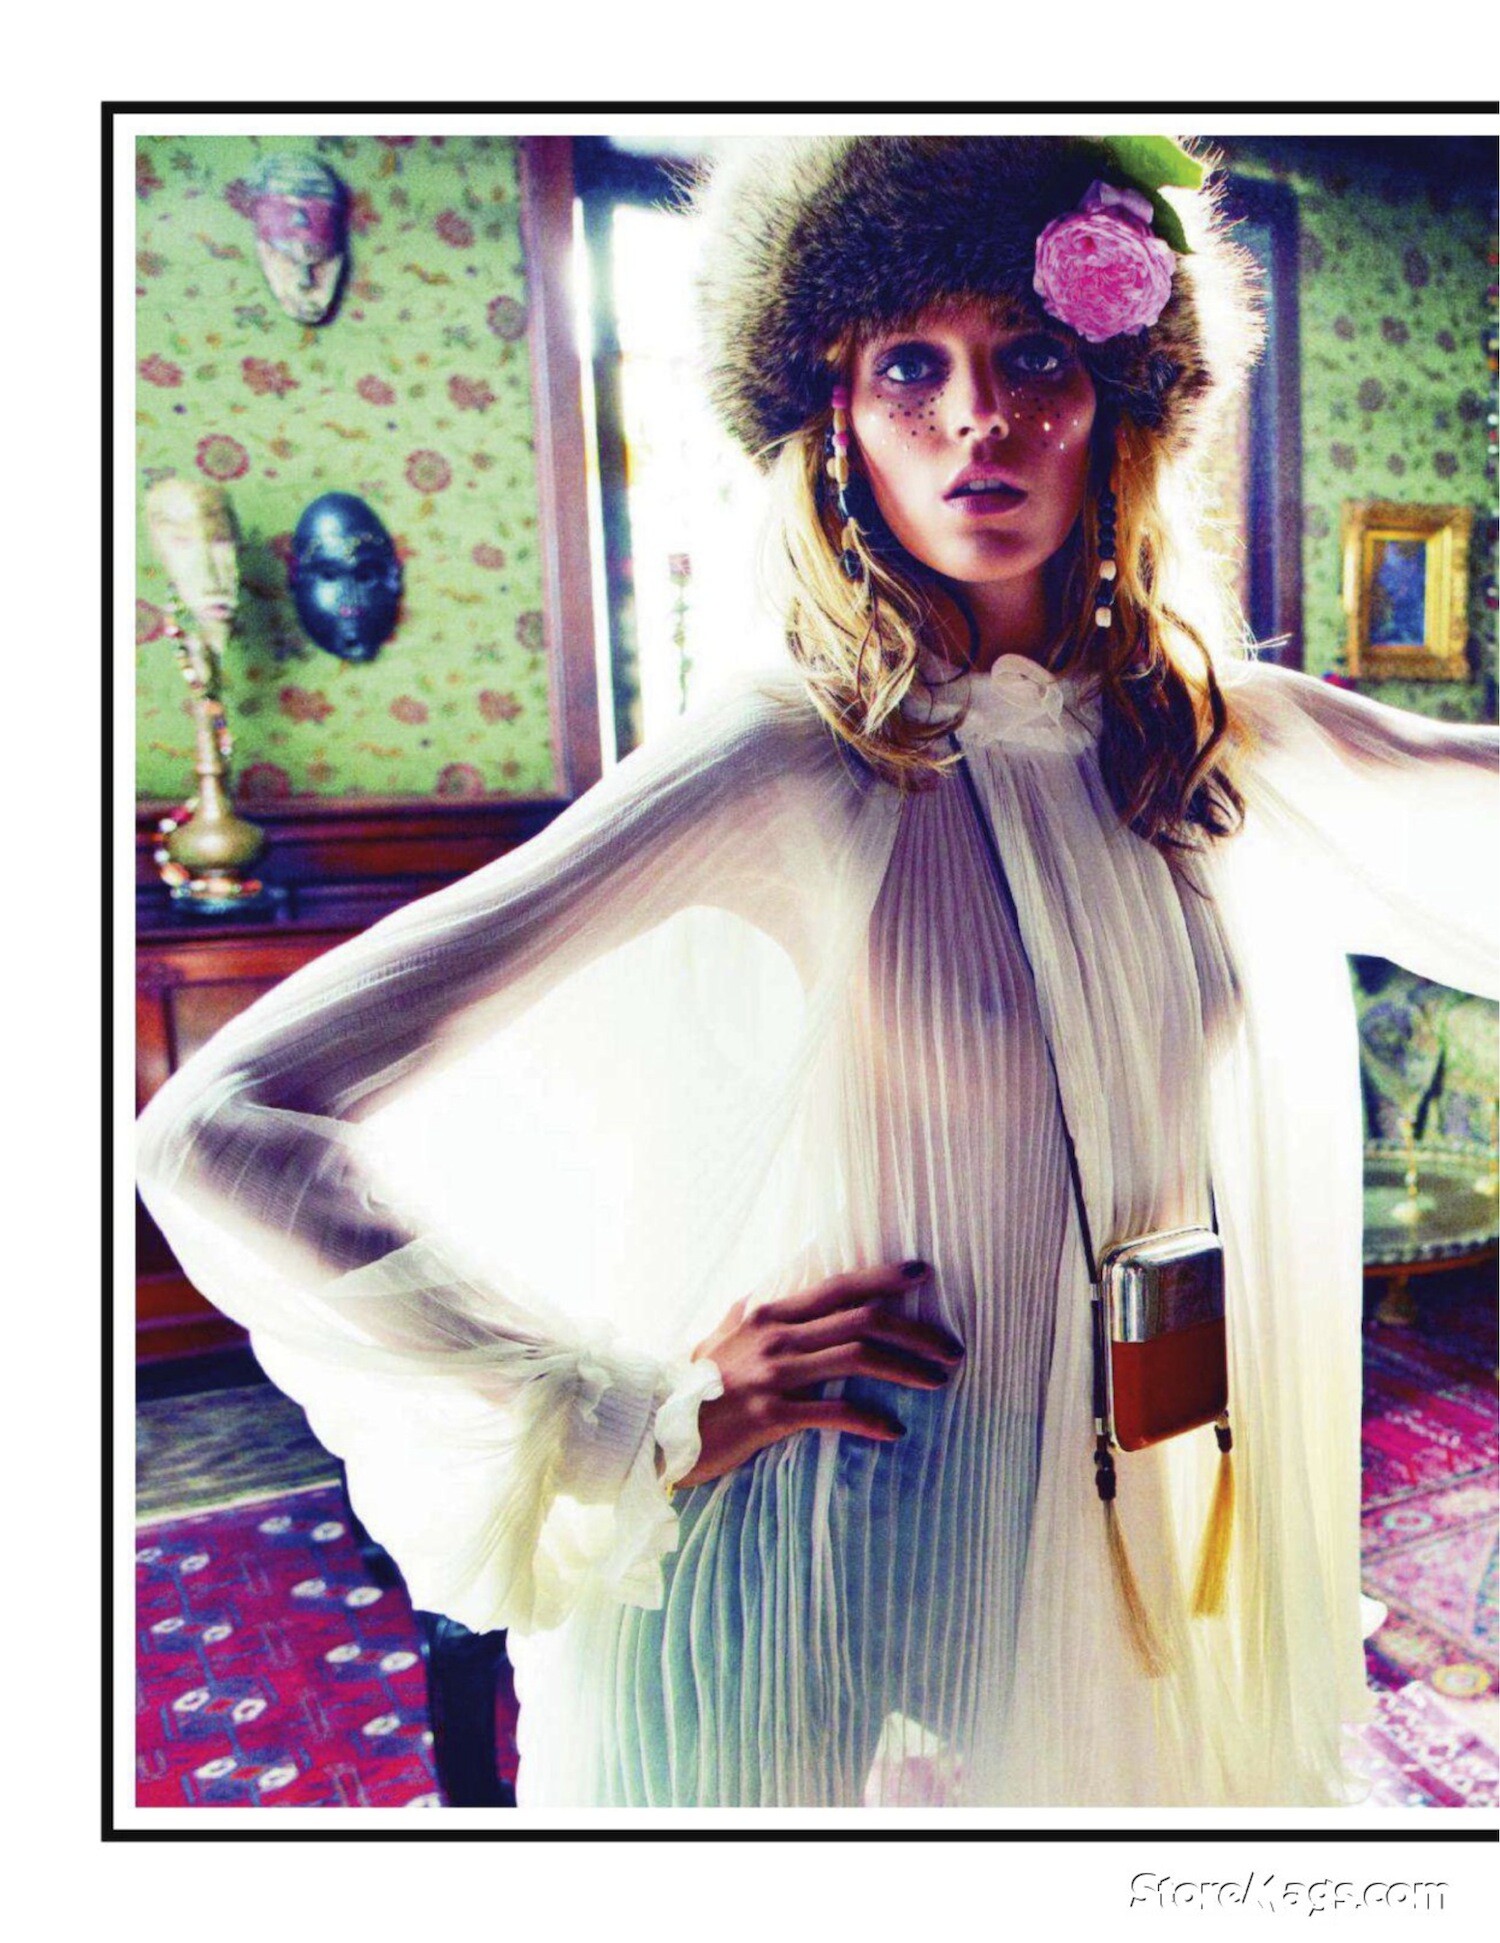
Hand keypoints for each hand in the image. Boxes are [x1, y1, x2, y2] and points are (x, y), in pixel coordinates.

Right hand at [674, 1261, 962, 1488]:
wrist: (654, 1425)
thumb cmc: (691, 1382)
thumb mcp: (721, 1334)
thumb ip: (752, 1313)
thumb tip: (769, 1292)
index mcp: (771, 1311)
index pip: (841, 1286)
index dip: (886, 1278)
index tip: (924, 1274)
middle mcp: (777, 1334)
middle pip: (864, 1320)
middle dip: (916, 1331)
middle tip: (950, 1348)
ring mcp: (774, 1373)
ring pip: (858, 1358)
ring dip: (906, 1369)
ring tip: (937, 1381)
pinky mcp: (770, 1414)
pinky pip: (833, 1412)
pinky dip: (870, 1419)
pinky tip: (893, 1430)